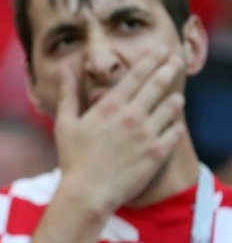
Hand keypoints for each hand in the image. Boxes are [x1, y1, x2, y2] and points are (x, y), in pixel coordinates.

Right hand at [54, 47, 184, 212]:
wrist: (88, 192)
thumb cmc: (73, 159)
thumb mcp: (65, 123)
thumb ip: (68, 94)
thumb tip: (66, 69)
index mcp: (110, 106)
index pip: (136, 75)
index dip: (151, 59)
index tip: (160, 50)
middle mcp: (132, 115)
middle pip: (158, 84)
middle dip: (169, 68)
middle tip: (176, 60)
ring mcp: (147, 133)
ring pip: (171, 106)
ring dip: (175, 98)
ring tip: (176, 96)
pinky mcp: (157, 152)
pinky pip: (175, 131)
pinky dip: (175, 124)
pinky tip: (174, 123)